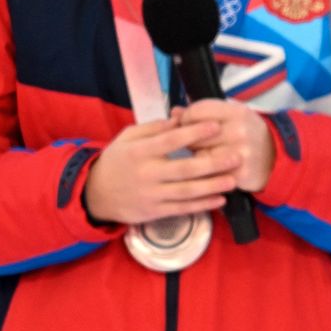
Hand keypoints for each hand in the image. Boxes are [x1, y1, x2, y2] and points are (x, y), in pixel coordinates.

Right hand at [82, 113, 236, 225]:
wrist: (95, 194)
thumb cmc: (117, 161)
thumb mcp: (127, 138)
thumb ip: (154, 128)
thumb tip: (180, 118)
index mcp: (139, 152)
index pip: (170, 141)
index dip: (194, 133)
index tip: (216, 125)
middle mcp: (146, 174)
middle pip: (184, 169)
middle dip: (212, 163)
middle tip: (236, 157)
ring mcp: (150, 195)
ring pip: (186, 192)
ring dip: (212, 187)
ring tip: (233, 180)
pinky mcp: (153, 212)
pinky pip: (181, 209)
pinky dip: (202, 206)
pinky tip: (220, 200)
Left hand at [180, 99, 274, 192]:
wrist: (276, 158)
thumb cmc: (247, 134)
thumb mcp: (232, 117)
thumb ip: (203, 112)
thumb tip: (174, 113)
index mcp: (237, 112)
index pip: (197, 111)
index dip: (187, 119)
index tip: (187, 125)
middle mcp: (240, 131)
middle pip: (195, 136)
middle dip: (190, 142)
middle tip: (195, 145)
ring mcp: (239, 154)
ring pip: (199, 158)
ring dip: (197, 160)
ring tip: (206, 158)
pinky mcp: (238, 175)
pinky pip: (208, 176)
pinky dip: (206, 175)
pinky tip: (211, 172)